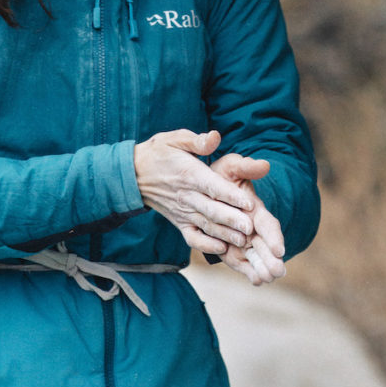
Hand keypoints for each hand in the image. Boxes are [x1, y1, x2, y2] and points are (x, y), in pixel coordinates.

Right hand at [134, 130, 255, 255]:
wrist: (134, 174)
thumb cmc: (160, 153)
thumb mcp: (176, 138)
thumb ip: (197, 141)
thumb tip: (215, 137)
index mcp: (189, 174)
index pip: (212, 186)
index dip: (231, 195)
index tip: (249, 203)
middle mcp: (186, 195)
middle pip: (211, 210)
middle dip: (232, 219)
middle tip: (251, 228)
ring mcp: (182, 211)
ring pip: (206, 225)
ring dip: (225, 234)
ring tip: (243, 242)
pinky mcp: (179, 222)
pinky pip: (192, 237)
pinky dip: (205, 245)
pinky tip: (221, 249)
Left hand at [209, 154, 285, 284]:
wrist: (206, 188)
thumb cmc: (222, 175)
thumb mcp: (232, 167)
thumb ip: (245, 167)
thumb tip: (264, 164)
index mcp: (254, 208)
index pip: (267, 224)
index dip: (273, 236)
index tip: (279, 249)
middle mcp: (252, 227)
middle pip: (264, 244)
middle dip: (271, 258)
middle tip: (278, 271)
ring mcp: (242, 240)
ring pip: (255, 256)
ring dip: (262, 267)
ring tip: (268, 278)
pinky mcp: (231, 250)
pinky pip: (241, 262)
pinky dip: (250, 272)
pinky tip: (258, 281)